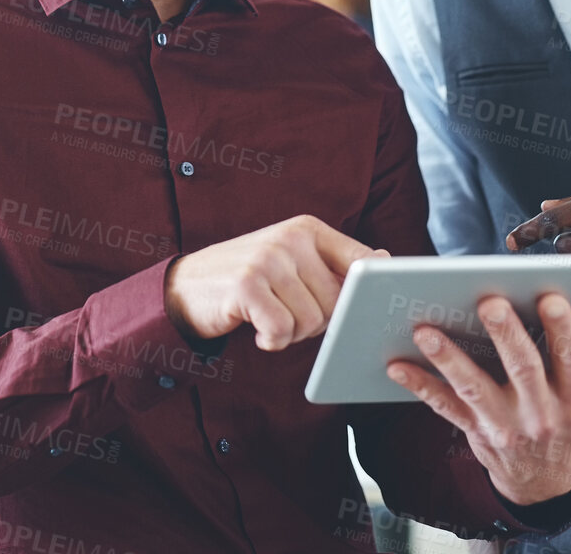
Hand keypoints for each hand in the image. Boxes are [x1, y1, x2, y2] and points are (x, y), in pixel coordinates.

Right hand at [164, 215, 384, 350]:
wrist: (186, 286)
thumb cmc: (249, 279)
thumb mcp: (291, 261)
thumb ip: (333, 263)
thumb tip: (384, 258)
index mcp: (307, 229)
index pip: (362, 261)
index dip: (368, 293)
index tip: (363, 310)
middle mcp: (290, 238)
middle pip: (337, 303)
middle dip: (318, 323)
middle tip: (289, 317)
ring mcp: (268, 259)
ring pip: (312, 321)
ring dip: (293, 334)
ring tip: (270, 320)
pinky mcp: (247, 285)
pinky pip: (282, 330)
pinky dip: (272, 341)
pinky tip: (257, 332)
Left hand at [388, 293, 570, 504]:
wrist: (545, 487)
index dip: (563, 331)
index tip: (552, 296)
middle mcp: (541, 415)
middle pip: (522, 369)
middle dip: (505, 335)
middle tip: (488, 301)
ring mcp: (504, 425)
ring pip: (475, 388)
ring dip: (449, 359)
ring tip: (425, 329)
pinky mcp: (473, 432)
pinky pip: (442, 408)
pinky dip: (418, 387)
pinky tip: (394, 363)